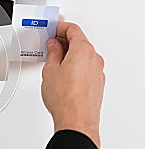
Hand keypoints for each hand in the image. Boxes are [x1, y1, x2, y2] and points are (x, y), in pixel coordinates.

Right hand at [41, 22, 104, 147]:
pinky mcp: (97, 83)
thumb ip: (53, 52)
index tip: (52, 29)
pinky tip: (62, 73)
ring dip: (69, 54)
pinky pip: (86, 67)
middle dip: (64, 41)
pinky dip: (75, 65)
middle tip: (50, 43)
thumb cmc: (65, 98)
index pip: (73, 30)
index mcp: (83, 50)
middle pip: (80, 41)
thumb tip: (53, 46)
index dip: (60, 27)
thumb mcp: (50, 69)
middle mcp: (94, 59)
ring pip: (83, 55)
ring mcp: (97, 72)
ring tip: (53, 60)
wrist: (76, 121)